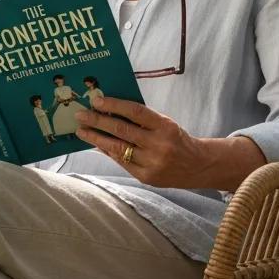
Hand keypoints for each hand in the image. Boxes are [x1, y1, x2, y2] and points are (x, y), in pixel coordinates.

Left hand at [74, 94, 202, 186]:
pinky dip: (108, 152)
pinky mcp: (146, 177)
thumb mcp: (165, 124)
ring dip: (96, 139)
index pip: (135, 112)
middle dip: (98, 121)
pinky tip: (97, 145)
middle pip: (122, 130)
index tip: (96, 101)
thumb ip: (142, 120)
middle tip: (80, 115)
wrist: (198, 165)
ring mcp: (152, 163)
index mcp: (165, 126)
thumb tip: (110, 112)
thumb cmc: (176, 139)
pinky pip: (122, 162)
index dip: (114, 105)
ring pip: (118, 149)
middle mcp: (159, 145)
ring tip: (82, 131)